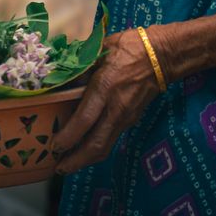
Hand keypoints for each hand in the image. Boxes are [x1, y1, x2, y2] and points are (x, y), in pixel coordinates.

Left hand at [53, 28, 162, 173]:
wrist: (162, 55)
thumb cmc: (129, 47)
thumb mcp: (101, 50)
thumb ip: (82, 67)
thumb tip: (63, 80)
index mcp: (105, 88)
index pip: (84, 121)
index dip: (68, 137)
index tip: (53, 145)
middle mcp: (115, 108)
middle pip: (95, 145)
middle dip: (75, 161)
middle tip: (58, 168)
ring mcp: (126, 117)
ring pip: (105, 146)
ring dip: (86, 159)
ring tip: (69, 164)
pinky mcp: (132, 120)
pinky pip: (111, 139)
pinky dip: (97, 148)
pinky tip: (86, 146)